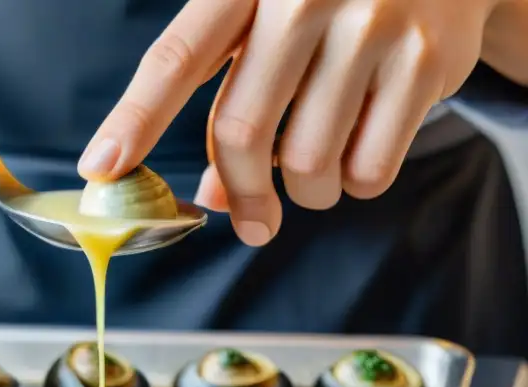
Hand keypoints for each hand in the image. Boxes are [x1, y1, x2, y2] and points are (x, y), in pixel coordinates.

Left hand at [78, 0, 499, 245]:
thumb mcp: (271, 23)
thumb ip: (235, 97)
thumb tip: (213, 198)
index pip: (175, 59)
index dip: (135, 120)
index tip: (102, 168)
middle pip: (242, 132)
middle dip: (241, 194)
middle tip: (251, 221)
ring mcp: (371, 24)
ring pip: (306, 161)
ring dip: (302, 193)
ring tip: (312, 175)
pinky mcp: (425, 60)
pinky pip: (369, 168)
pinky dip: (354, 185)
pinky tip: (356, 159)